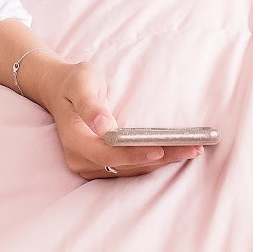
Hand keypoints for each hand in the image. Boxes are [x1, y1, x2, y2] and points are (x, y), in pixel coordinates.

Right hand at [34, 60, 199, 179]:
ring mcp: (92, 165)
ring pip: (131, 169)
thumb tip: (104, 127)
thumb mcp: (80, 83)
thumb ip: (90, 105)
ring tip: (191, 150)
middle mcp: (82, 159)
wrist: (60, 89)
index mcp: (75, 140)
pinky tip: (175, 151)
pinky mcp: (103, 165)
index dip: (134, 154)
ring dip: (162, 161)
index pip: (107, 154)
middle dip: (160, 158)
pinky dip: (153, 160)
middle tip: (192, 148)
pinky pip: (131, 166)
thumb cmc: (73, 82)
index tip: (160, 150)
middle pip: (124, 165)